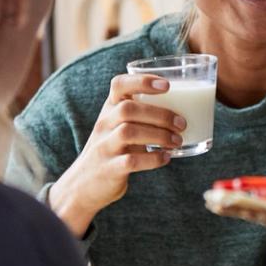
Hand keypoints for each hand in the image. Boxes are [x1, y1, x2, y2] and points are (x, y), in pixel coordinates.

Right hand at [50, 73, 184, 235]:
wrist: (83, 185)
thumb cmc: (111, 150)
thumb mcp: (118, 127)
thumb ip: (140, 115)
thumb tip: (183, 109)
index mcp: (108, 110)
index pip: (119, 85)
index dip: (142, 81)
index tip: (166, 85)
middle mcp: (103, 125)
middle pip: (128, 109)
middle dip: (160, 114)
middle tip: (182, 123)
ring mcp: (104, 147)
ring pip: (128, 132)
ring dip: (159, 135)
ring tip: (177, 141)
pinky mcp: (108, 169)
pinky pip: (131, 161)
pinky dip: (153, 159)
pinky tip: (166, 158)